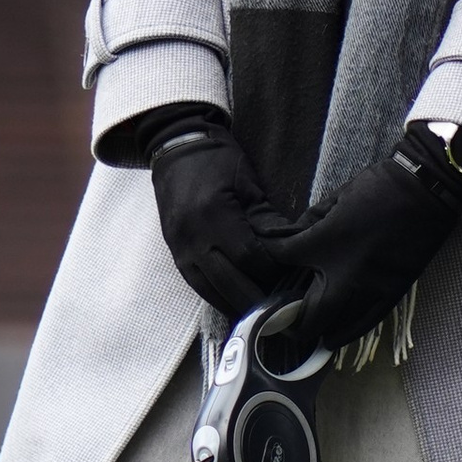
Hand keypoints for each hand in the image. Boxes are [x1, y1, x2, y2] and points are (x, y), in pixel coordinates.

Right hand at [144, 108, 296, 317]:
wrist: (175, 146)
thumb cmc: (216, 158)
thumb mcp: (247, 181)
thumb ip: (265, 218)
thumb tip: (287, 251)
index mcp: (214, 213)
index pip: (247, 258)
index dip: (269, 272)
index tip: (287, 278)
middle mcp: (192, 235)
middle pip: (228, 283)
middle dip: (255, 300)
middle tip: (279, 311)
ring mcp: (179, 245)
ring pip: (208, 290)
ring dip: (234, 305)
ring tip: (258, 316)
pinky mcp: (173, 250)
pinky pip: (195, 283)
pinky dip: (215, 295)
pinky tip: (233, 303)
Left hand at [250, 123, 461, 353]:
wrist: (425, 192)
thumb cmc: (376, 189)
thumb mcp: (333, 200)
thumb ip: (306, 224)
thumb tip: (286, 240)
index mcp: (326, 243)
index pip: (283, 259)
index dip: (268, 259)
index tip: (262, 263)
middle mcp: (345, 273)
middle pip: (307, 311)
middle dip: (288, 318)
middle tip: (277, 318)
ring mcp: (370, 288)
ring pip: (334, 325)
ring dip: (314, 331)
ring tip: (301, 331)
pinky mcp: (391, 294)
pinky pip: (364, 324)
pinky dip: (344, 334)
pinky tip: (331, 338)